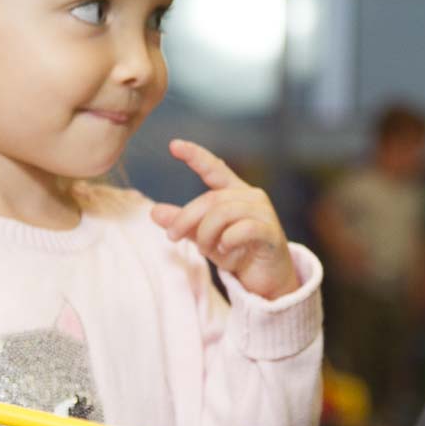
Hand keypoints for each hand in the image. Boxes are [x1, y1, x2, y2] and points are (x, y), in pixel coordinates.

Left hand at [151, 138, 300, 300]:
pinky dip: (227, 241)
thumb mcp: (204, 238)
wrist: (266, 280)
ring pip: (223, 213)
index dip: (195, 156)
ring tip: (204, 250)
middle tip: (172, 236)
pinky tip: (225, 251)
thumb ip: (183, 224)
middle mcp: (251, 197)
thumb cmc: (236, 253)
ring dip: (206, 234)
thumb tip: (154, 211)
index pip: (215, 168)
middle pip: (210, 198)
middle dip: (186, 218)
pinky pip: (243, 229)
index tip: (173, 145)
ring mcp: (264, 213)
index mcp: (235, 192)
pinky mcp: (271, 232)